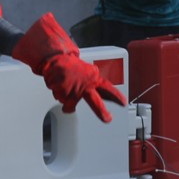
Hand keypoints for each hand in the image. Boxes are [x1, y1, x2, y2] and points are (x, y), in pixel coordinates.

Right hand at [11, 13, 127, 121]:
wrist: (55, 59)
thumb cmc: (72, 67)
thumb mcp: (88, 73)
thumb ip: (95, 85)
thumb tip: (105, 98)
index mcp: (93, 78)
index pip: (108, 88)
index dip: (116, 96)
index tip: (123, 103)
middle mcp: (85, 85)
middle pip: (95, 102)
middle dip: (102, 112)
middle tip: (108, 119)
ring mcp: (74, 90)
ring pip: (71, 104)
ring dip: (67, 100)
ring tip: (66, 88)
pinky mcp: (63, 93)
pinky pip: (61, 100)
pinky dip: (59, 95)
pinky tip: (60, 86)